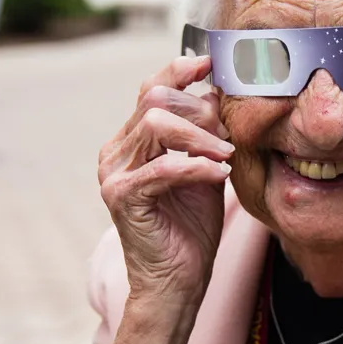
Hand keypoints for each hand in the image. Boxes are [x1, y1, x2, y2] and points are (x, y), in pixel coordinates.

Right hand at [98, 56, 233, 314]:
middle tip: (228, 133)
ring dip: (201, 136)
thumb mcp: (205, 170)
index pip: (151, 90)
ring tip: (226, 154)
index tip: (212, 62)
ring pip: (157, 125)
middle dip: (199, 109)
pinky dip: (196, 166)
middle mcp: (116, 152)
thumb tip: (221, 94)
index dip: (180, 71)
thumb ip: (207, 135)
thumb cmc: (192, 229)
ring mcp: (114, 173)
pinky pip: (163, 167)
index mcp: (131, 142)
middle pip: (154, 100)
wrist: (178, 281)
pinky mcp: (122, 197)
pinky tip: (219, 173)